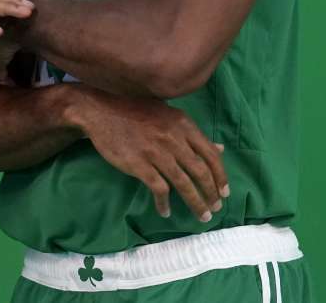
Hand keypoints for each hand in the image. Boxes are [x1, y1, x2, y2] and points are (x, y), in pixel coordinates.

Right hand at [70, 87, 228, 221]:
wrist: (101, 110)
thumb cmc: (136, 111)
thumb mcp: (169, 116)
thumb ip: (193, 134)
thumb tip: (220, 149)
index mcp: (184, 125)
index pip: (211, 155)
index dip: (221, 176)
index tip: (224, 192)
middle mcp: (174, 139)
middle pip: (200, 172)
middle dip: (211, 193)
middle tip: (215, 208)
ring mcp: (157, 152)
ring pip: (183, 183)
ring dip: (195, 202)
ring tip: (201, 215)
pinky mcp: (139, 164)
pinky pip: (158, 189)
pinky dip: (164, 203)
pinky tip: (165, 211)